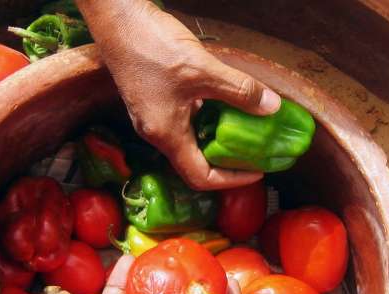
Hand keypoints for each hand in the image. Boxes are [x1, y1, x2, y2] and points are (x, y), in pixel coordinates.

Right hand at [77, 0, 280, 189]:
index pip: (200, 177)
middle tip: (256, 151)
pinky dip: (209, 115)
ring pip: (192, 137)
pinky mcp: (155, 98)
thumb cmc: (151, 46)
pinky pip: (186, 118)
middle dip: (228, 160)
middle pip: (196, 161)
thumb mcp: (203, 69)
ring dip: (219, 135)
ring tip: (248, 127)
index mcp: (166, 135)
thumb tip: (271, 108)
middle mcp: (157, 132)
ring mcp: (154, 115)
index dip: (231, 180)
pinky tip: (226, 100)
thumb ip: (239, 90)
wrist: (117, 19)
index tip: (256, 170)